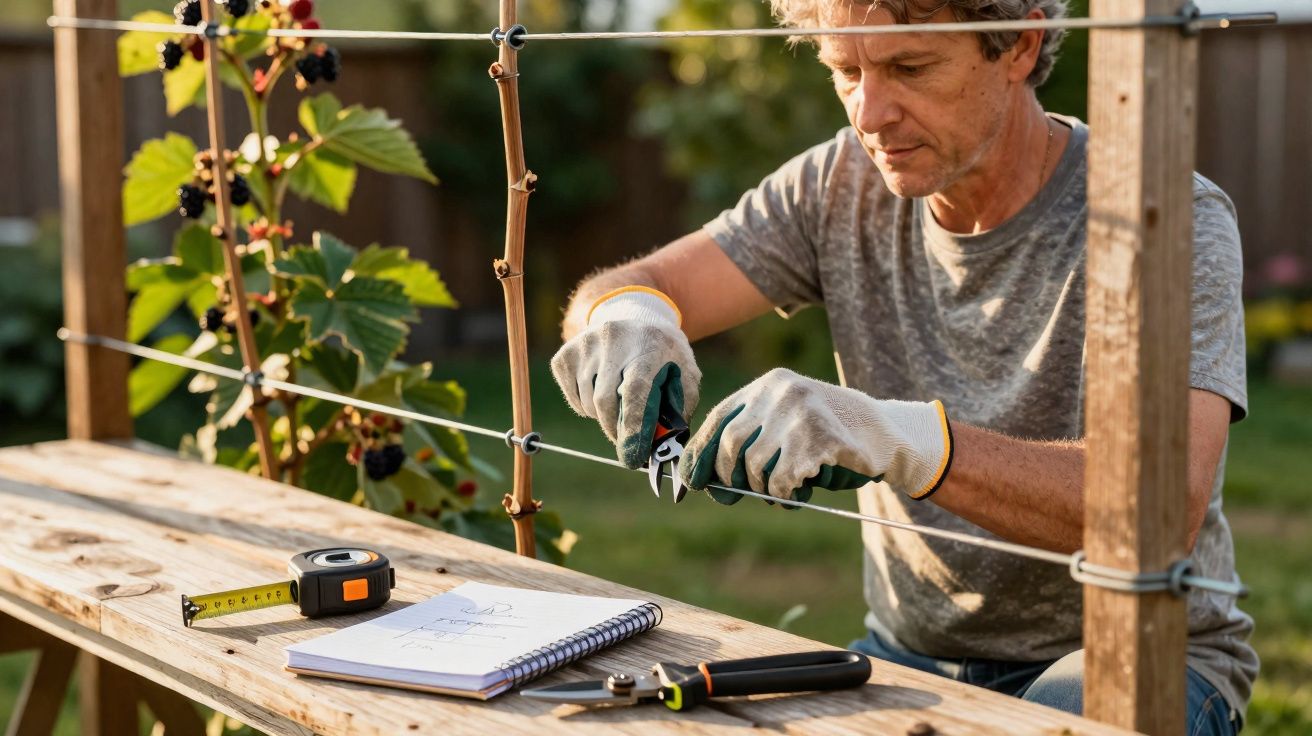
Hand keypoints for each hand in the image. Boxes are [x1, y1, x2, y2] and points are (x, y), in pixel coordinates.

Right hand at [550, 286, 701, 468]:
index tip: (633, 457)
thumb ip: (681, 407)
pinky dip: (587, 407)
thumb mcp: (685, 371)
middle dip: (615, 429)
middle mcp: (613, 339)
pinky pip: (573, 398)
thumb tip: (666, 447)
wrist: (634, 315)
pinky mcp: (565, 354)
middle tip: (627, 441)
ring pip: (587, 402)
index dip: (633, 428)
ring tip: (619, 406)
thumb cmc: (663, 353)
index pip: (635, 391)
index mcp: (648, 344)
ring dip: (603, 417)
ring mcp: (585, 344)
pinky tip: (602, 392)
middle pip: (604, 400)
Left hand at [679, 368, 951, 504]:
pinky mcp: (820, 437)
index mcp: (766, 386)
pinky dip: (785, 494)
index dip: (698, 454)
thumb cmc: (827, 438)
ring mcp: (800, 412)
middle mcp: (780, 391)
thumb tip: (702, 482)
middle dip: (730, 476)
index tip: (688, 483)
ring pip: (755, 465)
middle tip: (743, 493)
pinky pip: (783, 479)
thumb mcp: (784, 428)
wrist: (886, 435)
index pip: (718, 419)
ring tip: (785, 490)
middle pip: (730, 443)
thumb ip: (747, 444)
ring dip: (765, 489)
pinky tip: (801, 491)